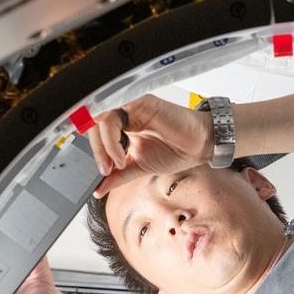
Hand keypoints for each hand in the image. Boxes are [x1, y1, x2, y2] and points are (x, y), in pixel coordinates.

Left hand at [88, 94, 215, 197]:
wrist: (199, 146)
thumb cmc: (175, 151)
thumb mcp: (139, 168)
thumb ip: (118, 176)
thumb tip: (98, 190)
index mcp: (123, 127)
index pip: (96, 134)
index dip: (95, 152)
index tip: (100, 173)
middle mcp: (125, 115)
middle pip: (94, 125)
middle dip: (96, 151)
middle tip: (105, 170)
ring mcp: (131, 107)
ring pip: (100, 119)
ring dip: (103, 146)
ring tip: (117, 163)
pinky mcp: (140, 103)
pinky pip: (115, 116)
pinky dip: (112, 138)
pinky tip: (122, 153)